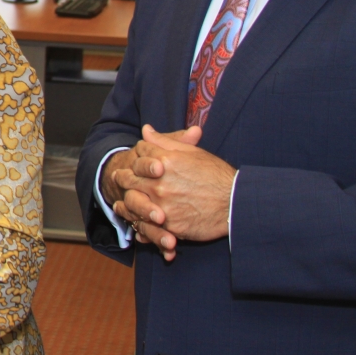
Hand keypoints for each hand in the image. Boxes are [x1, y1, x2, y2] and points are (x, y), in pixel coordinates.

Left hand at [115, 124, 234, 246]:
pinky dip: (140, 223)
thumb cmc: (216, 175)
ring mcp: (164, 205)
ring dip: (125, 201)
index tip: (136, 158)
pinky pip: (147, 224)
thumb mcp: (193, 153)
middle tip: (118, 177)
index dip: (138, 155)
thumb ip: (165, 141)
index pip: (139, 153)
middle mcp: (160, 183)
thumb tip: (146, 129)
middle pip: (130, 177)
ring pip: (133, 202)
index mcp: (165, 161)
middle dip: (123, 176)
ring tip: (121, 200)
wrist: (237, 204)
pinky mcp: (170, 225)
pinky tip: (136, 221)